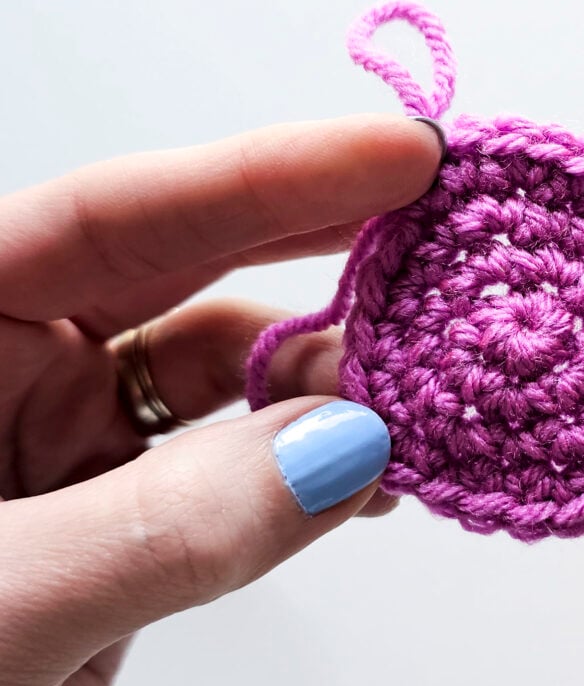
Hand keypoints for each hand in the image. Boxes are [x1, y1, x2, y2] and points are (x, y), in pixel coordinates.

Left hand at [0, 114, 442, 685]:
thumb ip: (167, 525)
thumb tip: (343, 447)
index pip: (118, 218)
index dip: (267, 175)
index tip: (399, 156)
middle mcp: (13, 373)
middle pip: (188, 274)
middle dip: (320, 248)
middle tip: (439, 224)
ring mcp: (75, 452)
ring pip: (232, 385)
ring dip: (334, 384)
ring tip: (423, 388)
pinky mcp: (131, 528)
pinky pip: (244, 474)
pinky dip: (316, 469)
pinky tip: (376, 472)